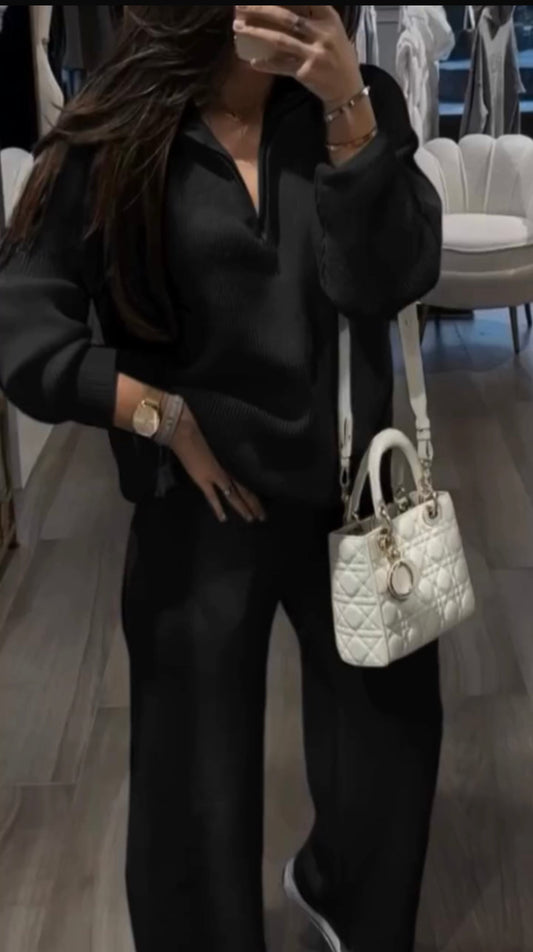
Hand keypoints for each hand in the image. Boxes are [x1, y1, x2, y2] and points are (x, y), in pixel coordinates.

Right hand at [170, 401, 266, 523]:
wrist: (185, 429)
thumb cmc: (203, 428)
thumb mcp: (223, 439)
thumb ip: (230, 451)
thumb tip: (238, 456)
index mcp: (235, 459)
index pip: (251, 480)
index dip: (258, 492)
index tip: (265, 501)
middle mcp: (230, 470)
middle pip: (246, 491)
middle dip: (254, 505)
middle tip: (263, 518)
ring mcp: (217, 476)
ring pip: (234, 496)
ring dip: (243, 509)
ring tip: (250, 520)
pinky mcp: (203, 479)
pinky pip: (213, 497)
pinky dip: (218, 509)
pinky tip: (223, 519)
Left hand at [232, 5, 361, 108]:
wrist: (348, 87)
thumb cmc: (336, 55)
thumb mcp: (331, 29)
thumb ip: (312, 15)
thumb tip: (279, 8)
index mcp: (328, 17)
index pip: (303, 0)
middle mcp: (322, 32)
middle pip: (286, 16)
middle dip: (260, 9)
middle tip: (240, 6)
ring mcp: (315, 53)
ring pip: (280, 40)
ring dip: (256, 32)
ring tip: (238, 27)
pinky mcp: (307, 72)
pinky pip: (282, 66)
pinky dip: (266, 64)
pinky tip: (252, 61)